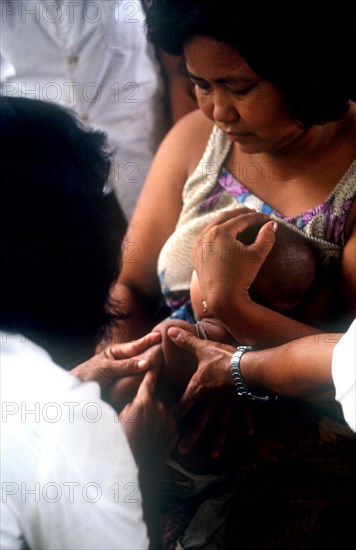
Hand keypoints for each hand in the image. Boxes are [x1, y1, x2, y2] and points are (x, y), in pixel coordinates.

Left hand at [71, 331, 161, 389]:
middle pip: (139, 356)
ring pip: (138, 370)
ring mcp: (122, 375)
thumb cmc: (86, 376)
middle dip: (151, 351)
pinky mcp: (123, 389)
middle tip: (164, 344)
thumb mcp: (106, 368)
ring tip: (163, 363)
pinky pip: (135, 383)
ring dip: (149, 368)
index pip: (133, 346)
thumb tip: (146, 363)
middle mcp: (120, 363)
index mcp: (114, 353)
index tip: (158, 336)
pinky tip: (152, 381)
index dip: (146, 341)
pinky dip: (143, 382)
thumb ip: (125, 366)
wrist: (73, 394)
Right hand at [119, 366, 176, 464]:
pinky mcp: (174, 433)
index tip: (156, 355)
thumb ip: (130, 405)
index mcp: (144, 402)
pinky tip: (153, 435)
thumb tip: (135, 401)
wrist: (136, 470)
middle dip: (148, 402)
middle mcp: (160, 408)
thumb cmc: (121, 444)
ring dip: (156, 415)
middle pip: (154, 397)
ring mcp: (169, 421)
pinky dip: (162, 425)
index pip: (150, 378)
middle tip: (137, 416)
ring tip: (144, 429)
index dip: (153, 367)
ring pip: (162, 411)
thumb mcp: (119, 419)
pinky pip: (168, 423)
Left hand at [167, 326, 252, 458]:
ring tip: (213, 455)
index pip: (182, 404)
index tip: (163, 425)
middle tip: (180, 449)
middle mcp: (211, 401)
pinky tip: (248, 434)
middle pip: (198, 422)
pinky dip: (246, 424)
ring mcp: (227, 404)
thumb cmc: (224, 358)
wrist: (248, 367)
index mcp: (199, 389)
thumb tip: (169, 330)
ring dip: (217, 441)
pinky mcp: (241, 402)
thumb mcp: (203, 348)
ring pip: (220, 426)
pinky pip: (243, 415)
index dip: (172, 414)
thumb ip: (186, 341)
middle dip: (189, 436)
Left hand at [192, 207, 276, 315]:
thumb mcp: (256, 256)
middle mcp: (205, 235)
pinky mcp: (196, 254)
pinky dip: (217, 230)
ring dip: (227, 220)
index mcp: (219, 232)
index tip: (267, 217)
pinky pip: (207, 236)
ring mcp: (198, 244)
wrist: (222, 298)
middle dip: (240, 214)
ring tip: (240, 220)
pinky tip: (226, 233)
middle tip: (253, 212)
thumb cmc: (240, 277)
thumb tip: (272, 224)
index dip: (256, 217)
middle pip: (225, 217)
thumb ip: (266, 237)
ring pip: (214, 225)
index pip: (241, 219)